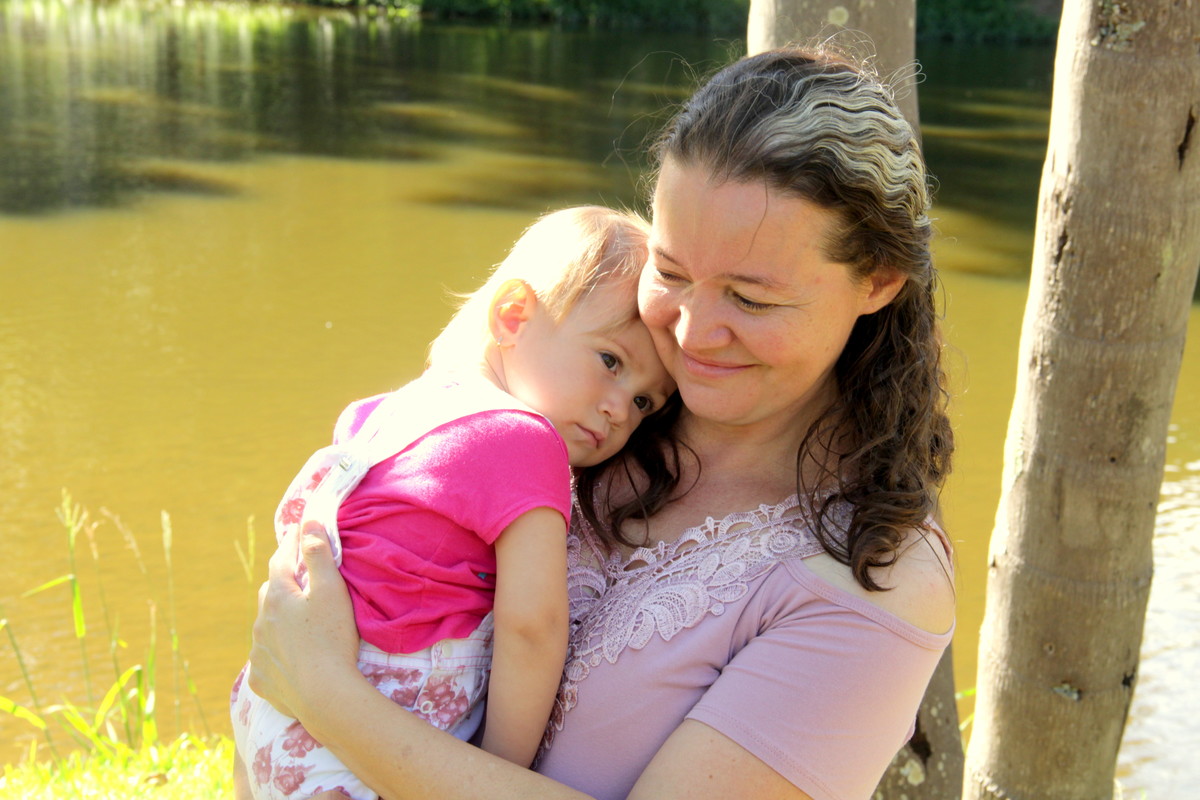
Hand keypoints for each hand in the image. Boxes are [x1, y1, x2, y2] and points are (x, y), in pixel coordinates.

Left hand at [246, 519, 359, 721]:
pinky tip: (289, 658)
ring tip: (297, 622)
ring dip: (278, 620)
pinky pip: (266, 659)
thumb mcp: (331, 590)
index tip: (298, 531)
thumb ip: (319, 554)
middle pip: (270, 594)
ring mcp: (258, 653)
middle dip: (282, 583)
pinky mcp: (261, 680)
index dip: (290, 544)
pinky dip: (276, 653)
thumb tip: (308, 521)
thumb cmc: (332, 638)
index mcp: (278, 597)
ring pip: (266, 627)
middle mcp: (261, 623)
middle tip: (299, 579)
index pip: (281, 561)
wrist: (324, 695)